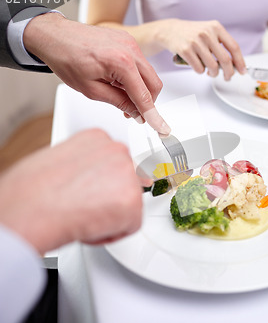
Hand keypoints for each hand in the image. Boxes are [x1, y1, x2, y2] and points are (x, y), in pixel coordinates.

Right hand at [0, 129, 149, 254]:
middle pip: (126, 182)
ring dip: (109, 217)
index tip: (90, 192)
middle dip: (108, 199)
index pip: (115, 162)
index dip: (101, 184)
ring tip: (81, 215)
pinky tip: (88, 226)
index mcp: (97, 138)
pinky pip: (131, 226)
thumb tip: (89, 177)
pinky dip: (111, 233)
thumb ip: (83, 166)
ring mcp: (128, 174)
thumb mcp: (58, 163)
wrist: (28, 209)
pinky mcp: (133, 200)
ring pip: (129, 204)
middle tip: (84, 208)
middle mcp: (117, 150)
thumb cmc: (31, 192)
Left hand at [23, 13, 169, 134]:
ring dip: (140, 89)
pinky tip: (119, 81)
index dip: (153, 115)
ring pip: (149, 74)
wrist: (55, 36)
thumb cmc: (66, 58)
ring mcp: (131, 43)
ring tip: (120, 94)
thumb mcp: (91, 90)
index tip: (161, 128)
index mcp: (121, 62)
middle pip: (154, 84)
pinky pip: (141, 64)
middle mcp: (130, 49)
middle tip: (134, 113)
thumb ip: (119, 102)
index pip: (144, 96)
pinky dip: (135, 77)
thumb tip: (136, 113)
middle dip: (148, 102)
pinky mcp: (128, 41)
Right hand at [149, 19, 245, 80]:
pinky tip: (198, 66)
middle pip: (225, 60)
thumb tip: (235, 64)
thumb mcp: (209, 31)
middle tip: (228, 77)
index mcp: (216, 27)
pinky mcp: (185, 50)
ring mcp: (195, 41)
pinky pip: (199, 69)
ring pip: (212, 67)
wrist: (170, 30)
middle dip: (229, 73)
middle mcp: (207, 33)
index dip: (240, 61)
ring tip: (211, 72)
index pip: (234, 47)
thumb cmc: (192, 34)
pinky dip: (200, 71)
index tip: (243, 71)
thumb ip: (222, 44)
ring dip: (213, 73)